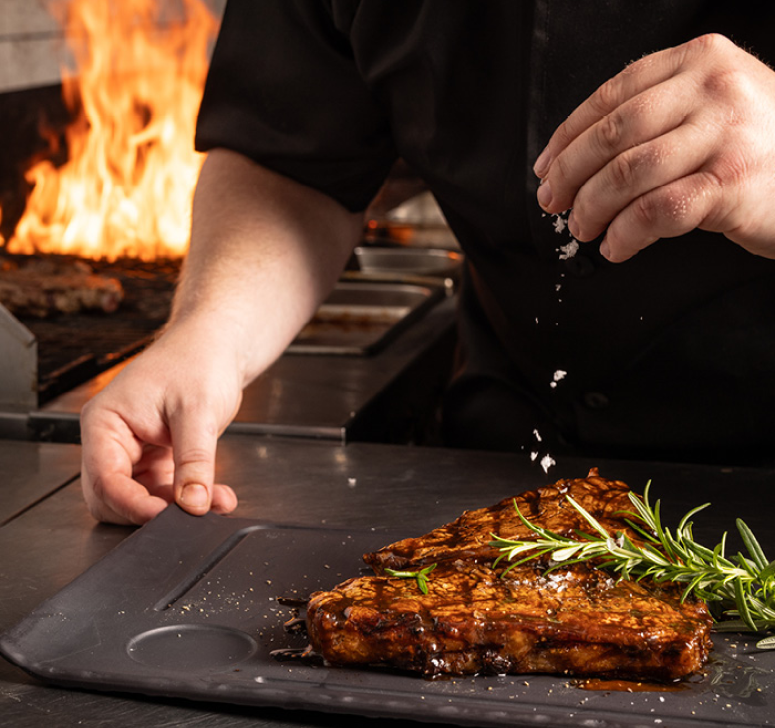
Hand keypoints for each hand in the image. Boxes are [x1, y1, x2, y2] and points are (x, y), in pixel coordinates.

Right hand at [80, 321, 240, 524]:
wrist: (217, 346)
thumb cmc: (197, 360)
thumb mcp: (198, 412)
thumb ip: (194, 461)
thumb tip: (193, 504)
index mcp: (104, 422)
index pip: (104, 480)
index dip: (133, 505)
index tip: (164, 517)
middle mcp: (112, 440)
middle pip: (113, 497)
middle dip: (152, 510)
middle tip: (190, 516)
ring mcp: (134, 451)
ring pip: (141, 498)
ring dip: (176, 507)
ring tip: (216, 502)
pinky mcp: (157, 457)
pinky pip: (164, 489)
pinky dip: (188, 496)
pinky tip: (216, 496)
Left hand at [533, 33, 774, 261]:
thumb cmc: (759, 150)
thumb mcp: (713, 108)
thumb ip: (657, 115)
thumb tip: (575, 158)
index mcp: (700, 60)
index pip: (613, 94)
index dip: (568, 135)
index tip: (546, 167)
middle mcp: (714, 88)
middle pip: (613, 134)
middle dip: (570, 175)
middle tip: (553, 203)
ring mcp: (726, 134)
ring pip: (627, 174)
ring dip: (592, 209)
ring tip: (583, 228)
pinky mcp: (731, 182)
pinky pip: (655, 212)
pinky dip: (625, 234)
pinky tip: (617, 246)